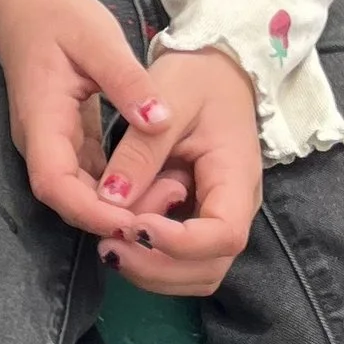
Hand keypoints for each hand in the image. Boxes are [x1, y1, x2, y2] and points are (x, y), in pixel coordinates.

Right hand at [0, 0, 178, 238]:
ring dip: (119, 207)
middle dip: (113, 217)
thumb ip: (128, 82)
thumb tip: (160, 120)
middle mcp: (42, 144)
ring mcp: (53, 146)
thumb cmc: (60, 18)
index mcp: (42, 121)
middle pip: (68, 200)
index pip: (54, 184)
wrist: (26, 6)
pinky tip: (157, 185)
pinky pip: (91, 178)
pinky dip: (120, 190)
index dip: (91, 211)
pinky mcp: (68, 142)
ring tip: (170, 200)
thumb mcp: (99, 40)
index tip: (135, 220)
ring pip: (81, 194)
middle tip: (168, 212)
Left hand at [88, 45, 263, 297]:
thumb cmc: (197, 78)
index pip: (223, 236)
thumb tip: (112, 199)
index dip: (179, 243)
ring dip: (148, 268)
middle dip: (155, 266)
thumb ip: (141, 151)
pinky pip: (176, 260)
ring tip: (108, 239)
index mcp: (236, 178)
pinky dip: (147, 258)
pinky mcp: (195, 219)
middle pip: (207, 269)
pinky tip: (118, 230)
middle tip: (107, 243)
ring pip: (191, 274)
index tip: (135, 225)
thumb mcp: (169, 99)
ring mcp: (215, 218)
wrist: (215, 70)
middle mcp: (233, 209)